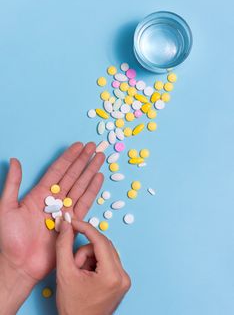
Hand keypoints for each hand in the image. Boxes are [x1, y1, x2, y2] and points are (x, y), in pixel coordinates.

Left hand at [0, 142, 104, 284]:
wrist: (20, 265)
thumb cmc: (9, 239)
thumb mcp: (6, 208)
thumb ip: (12, 184)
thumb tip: (14, 160)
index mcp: (40, 194)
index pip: (57, 170)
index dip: (68, 157)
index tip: (79, 145)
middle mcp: (54, 200)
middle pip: (72, 175)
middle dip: (83, 160)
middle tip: (94, 146)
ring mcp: (65, 211)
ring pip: (81, 186)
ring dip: (90, 171)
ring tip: (99, 158)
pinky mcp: (73, 223)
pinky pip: (85, 203)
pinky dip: (92, 190)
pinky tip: (98, 178)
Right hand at [56, 220, 130, 314]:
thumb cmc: (73, 307)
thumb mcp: (64, 273)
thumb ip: (64, 245)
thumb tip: (66, 225)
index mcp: (112, 275)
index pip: (100, 240)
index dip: (85, 228)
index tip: (73, 222)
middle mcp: (123, 276)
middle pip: (103, 245)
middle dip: (85, 251)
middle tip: (73, 264)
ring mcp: (124, 280)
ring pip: (105, 252)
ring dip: (89, 257)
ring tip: (79, 275)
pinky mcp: (121, 282)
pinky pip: (108, 261)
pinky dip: (95, 263)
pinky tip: (87, 277)